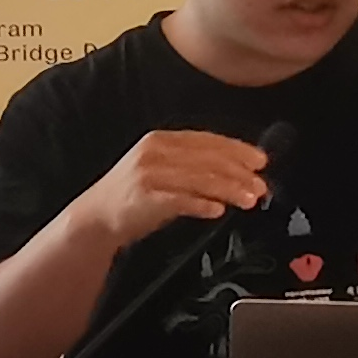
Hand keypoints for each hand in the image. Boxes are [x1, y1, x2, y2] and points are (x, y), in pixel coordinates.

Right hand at [81, 128, 267, 249]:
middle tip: (261, 185)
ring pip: (199, 178)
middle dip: (239, 172)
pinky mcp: (145, 197)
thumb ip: (193, 166)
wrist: (96, 217)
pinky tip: (218, 210)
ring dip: (229, 189)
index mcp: (162, 140)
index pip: (207, 140)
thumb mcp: (162, 169)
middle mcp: (155, 152)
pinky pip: (180, 199)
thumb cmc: (134, 196)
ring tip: (249, 200)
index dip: (237, 149)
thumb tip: (236, 171)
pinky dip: (202, 203)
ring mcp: (149, 174)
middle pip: (207, 158)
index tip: (260, 161)